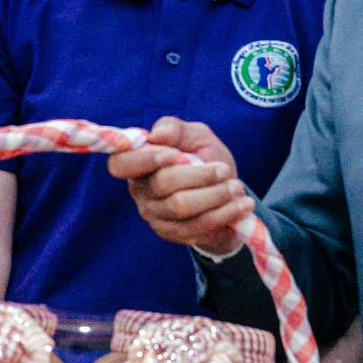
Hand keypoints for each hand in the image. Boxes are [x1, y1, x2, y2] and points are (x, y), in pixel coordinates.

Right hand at [109, 117, 252, 256]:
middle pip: (162, 184)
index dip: (145, 159)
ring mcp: (154, 216)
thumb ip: (176, 129)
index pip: (121, 164)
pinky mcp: (172, 234)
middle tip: (225, 170)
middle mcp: (140, 191)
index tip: (174, 154)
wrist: (225, 195)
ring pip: (181, 206)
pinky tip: (241, 205)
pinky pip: (196, 226)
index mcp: (138, 163)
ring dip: (215, 195)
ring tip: (237, 187)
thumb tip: (158, 134)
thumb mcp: (196, 136)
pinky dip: (223, 213)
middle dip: (200, 175)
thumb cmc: (205, 159)